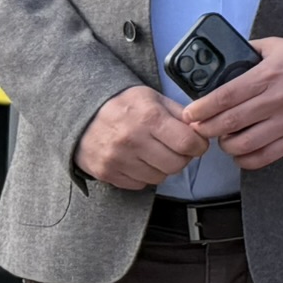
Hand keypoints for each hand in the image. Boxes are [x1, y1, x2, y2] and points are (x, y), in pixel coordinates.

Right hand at [75, 86, 207, 189]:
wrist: (79, 114)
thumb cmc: (123, 105)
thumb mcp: (153, 98)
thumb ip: (180, 114)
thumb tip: (202, 130)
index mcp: (149, 117)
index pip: (187, 143)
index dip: (198, 145)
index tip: (196, 143)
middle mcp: (132, 140)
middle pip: (176, 164)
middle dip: (183, 158)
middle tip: (177, 149)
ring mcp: (117, 159)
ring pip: (159, 177)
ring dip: (163, 167)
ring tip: (155, 153)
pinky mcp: (106, 173)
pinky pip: (140, 184)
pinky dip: (145, 175)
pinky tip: (139, 160)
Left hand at [181, 36, 282, 170]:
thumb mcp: (279, 46)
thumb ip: (250, 50)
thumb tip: (224, 56)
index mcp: (269, 76)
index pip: (226, 96)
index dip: (202, 108)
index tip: (189, 113)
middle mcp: (277, 101)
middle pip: (230, 122)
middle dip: (206, 128)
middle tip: (198, 128)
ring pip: (244, 144)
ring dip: (225, 145)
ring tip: (221, 138)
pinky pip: (264, 157)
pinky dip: (245, 159)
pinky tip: (240, 152)